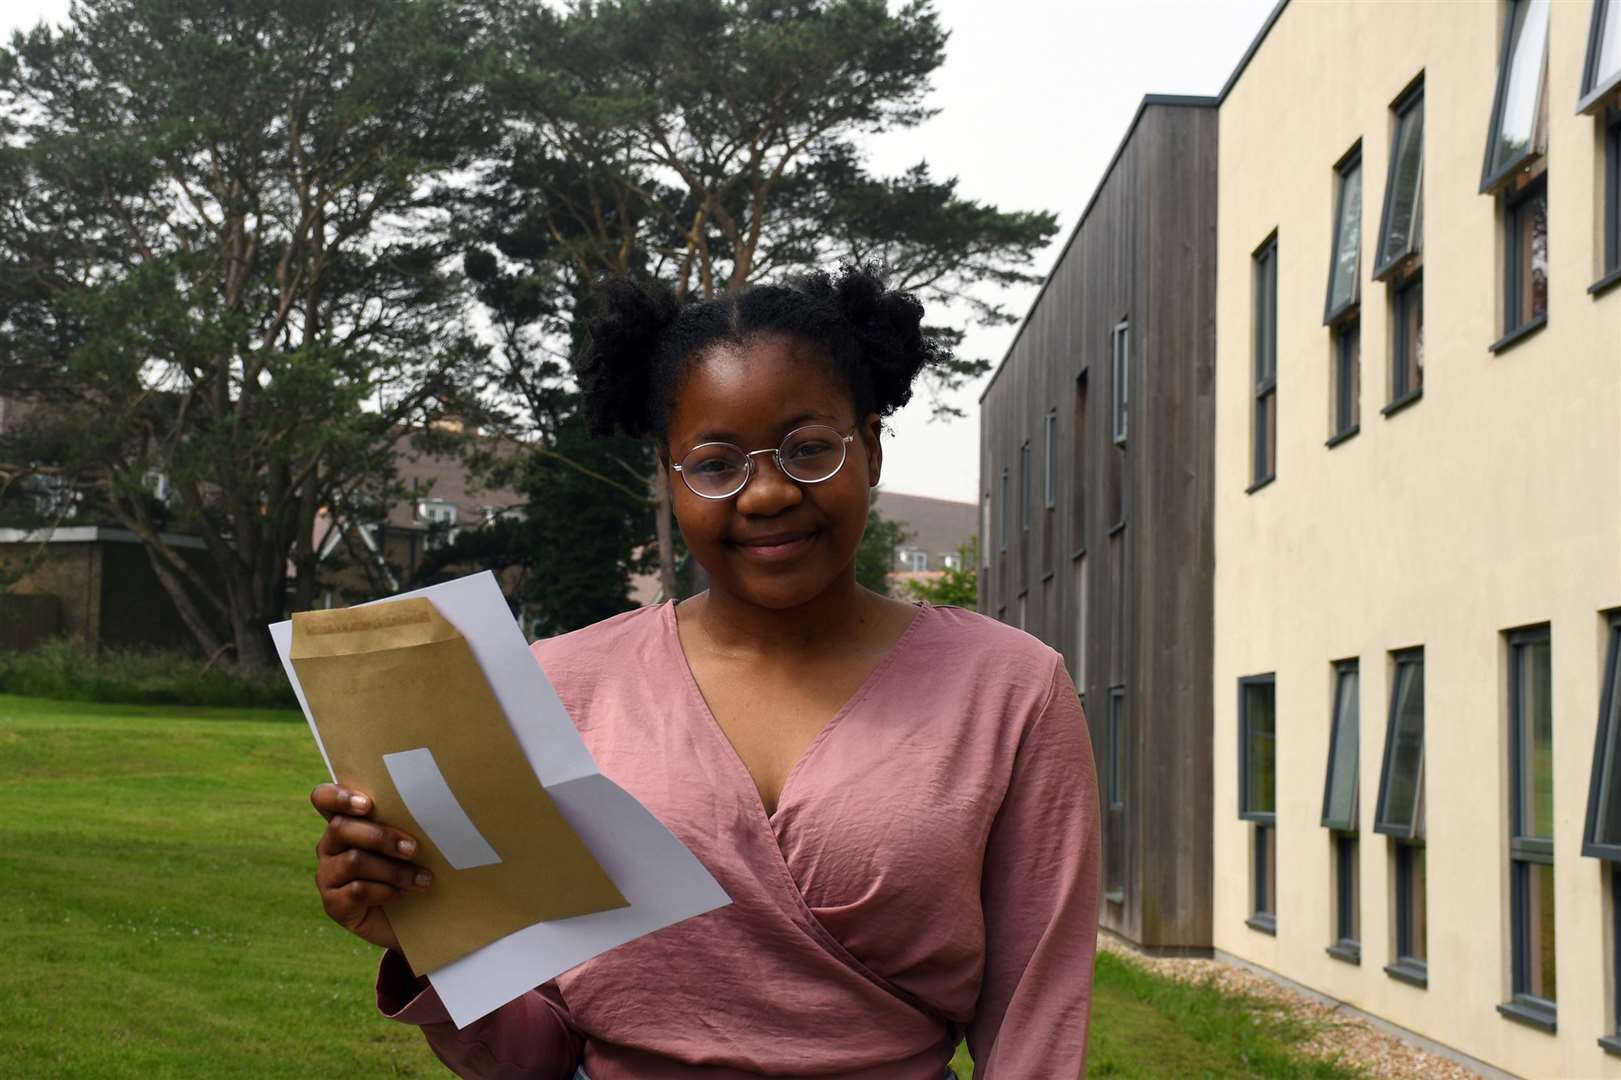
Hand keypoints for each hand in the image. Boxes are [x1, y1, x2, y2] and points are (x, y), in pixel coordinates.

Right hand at [311, 783, 430, 951]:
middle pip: (341, 828)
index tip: (368, 805)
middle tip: (413, 849)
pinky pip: (357, 890)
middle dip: (381, 837)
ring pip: (354, 860)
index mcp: (345, 822)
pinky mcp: (333, 904)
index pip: (323, 798)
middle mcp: (329, 846)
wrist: (413, 916)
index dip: (338, 797)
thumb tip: (428, 808)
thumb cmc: (412, 867)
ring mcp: (328, 876)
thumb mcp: (407, 841)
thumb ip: (403, 822)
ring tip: (421, 879)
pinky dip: (386, 891)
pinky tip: (404, 894)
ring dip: (394, 870)